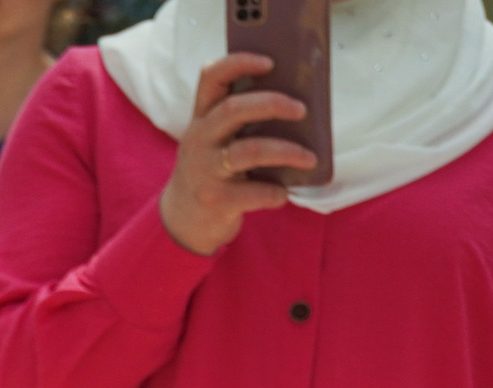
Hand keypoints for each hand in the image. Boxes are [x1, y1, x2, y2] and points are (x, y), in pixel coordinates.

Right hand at [158, 54, 311, 256]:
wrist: (183, 220)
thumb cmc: (213, 172)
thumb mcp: (216, 141)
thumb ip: (242, 123)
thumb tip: (297, 109)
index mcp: (202, 118)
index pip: (212, 77)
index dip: (239, 63)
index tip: (270, 62)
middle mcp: (199, 139)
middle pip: (234, 109)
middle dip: (272, 104)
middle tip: (302, 110)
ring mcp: (204, 170)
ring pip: (249, 151)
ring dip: (286, 151)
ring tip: (310, 158)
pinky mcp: (214, 199)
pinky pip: (254, 192)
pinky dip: (275, 193)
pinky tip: (282, 194)